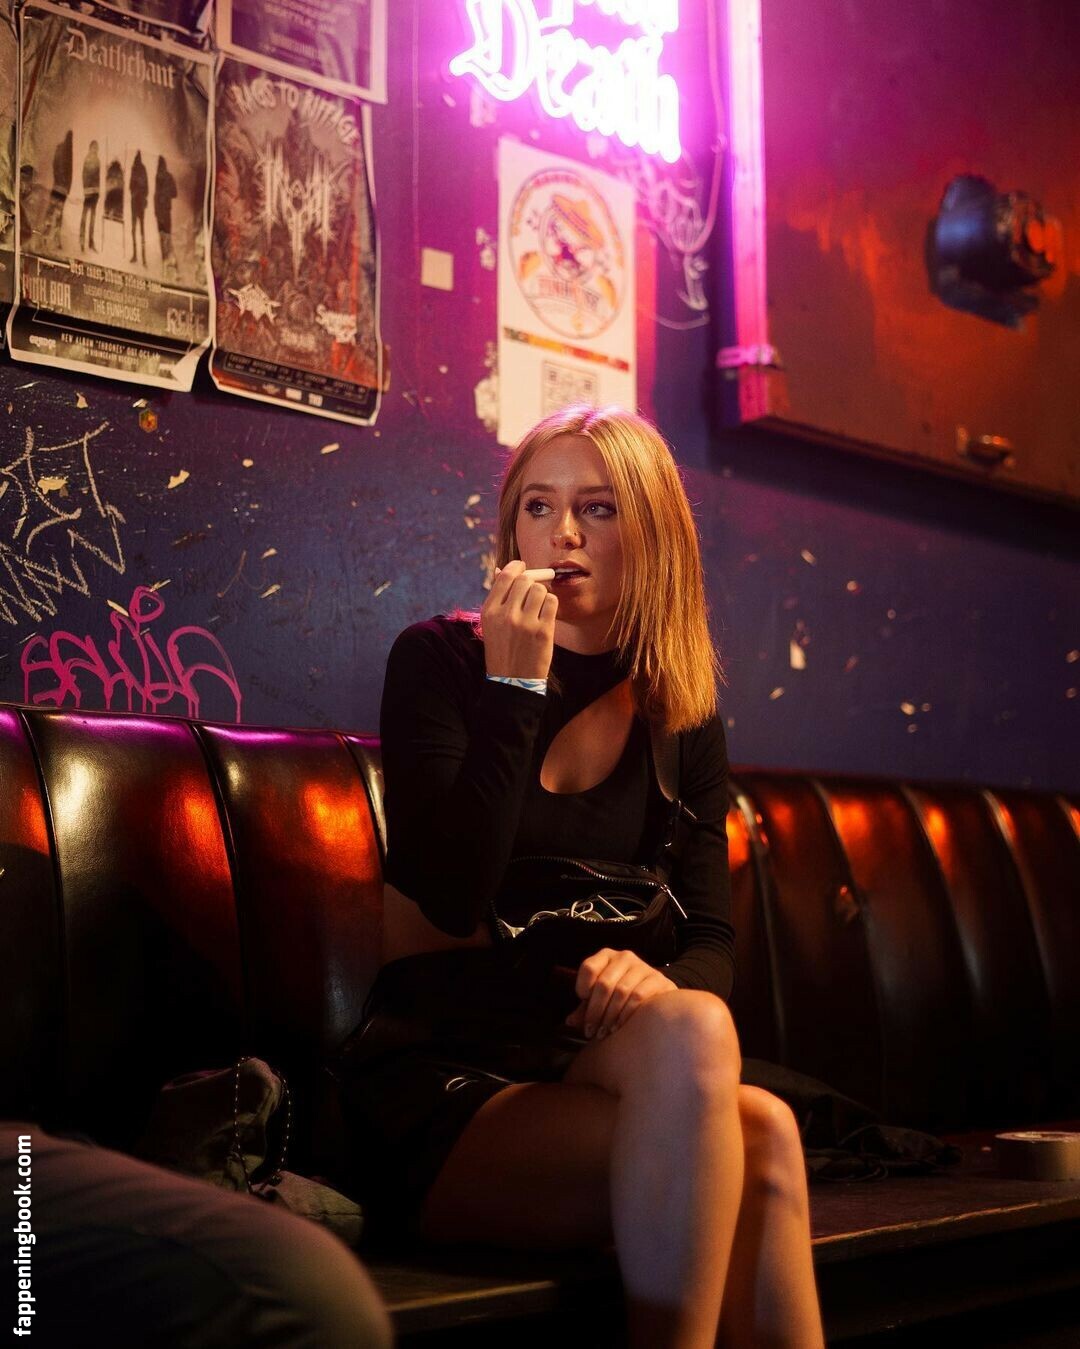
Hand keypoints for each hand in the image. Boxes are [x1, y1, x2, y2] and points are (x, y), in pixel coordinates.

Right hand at [482, 559, 557, 680]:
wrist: (512, 681)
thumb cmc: (502, 649)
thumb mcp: (491, 624)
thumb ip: (497, 597)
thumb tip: (501, 570)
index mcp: (489, 611)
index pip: (505, 576)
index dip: (517, 567)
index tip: (522, 567)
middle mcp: (506, 615)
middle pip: (525, 581)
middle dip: (530, 583)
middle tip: (531, 592)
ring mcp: (525, 623)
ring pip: (540, 590)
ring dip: (541, 594)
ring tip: (537, 607)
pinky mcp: (543, 631)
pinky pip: (551, 602)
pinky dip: (550, 605)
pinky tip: (545, 614)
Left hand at [565, 948, 677, 1039]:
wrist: (656, 998)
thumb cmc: (621, 998)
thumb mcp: (601, 1000)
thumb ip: (585, 1009)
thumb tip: (569, 1021)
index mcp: (606, 956)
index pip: (589, 967)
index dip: (582, 987)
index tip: (583, 1003)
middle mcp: (624, 957)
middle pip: (604, 983)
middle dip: (595, 1011)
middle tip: (591, 1031)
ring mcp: (642, 967)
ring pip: (621, 991)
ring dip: (610, 1016)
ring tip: (604, 1032)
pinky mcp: (657, 980)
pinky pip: (638, 997)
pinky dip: (626, 1014)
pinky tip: (619, 1026)